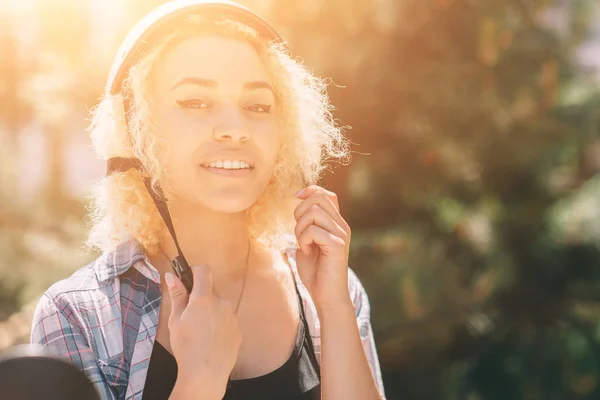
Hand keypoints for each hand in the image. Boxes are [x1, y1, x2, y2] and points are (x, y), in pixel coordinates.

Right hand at [165, 265, 240, 398]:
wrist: (206, 374)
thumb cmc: (186, 347)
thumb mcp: (175, 321)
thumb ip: (177, 296)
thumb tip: (171, 275)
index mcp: (204, 298)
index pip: (204, 270)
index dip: (195, 271)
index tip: (188, 281)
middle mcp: (222, 303)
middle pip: (211, 290)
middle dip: (201, 297)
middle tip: (189, 315)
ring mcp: (232, 316)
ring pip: (220, 305)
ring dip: (211, 311)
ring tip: (201, 331)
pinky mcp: (238, 329)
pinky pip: (227, 319)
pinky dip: (219, 323)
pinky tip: (211, 339)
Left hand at [294, 185, 351, 314]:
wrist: (326, 297)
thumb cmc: (315, 273)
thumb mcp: (308, 243)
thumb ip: (306, 225)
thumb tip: (301, 201)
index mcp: (336, 224)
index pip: (326, 194)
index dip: (309, 192)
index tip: (296, 200)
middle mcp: (341, 226)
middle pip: (318, 198)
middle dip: (300, 212)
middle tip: (300, 233)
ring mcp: (341, 234)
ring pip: (313, 212)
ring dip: (300, 228)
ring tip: (303, 244)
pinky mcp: (337, 245)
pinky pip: (313, 230)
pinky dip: (303, 240)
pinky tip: (306, 252)